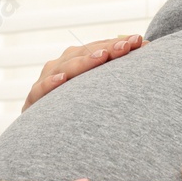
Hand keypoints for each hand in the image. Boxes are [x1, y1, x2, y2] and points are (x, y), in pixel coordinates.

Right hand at [23, 35, 144, 109]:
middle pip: (83, 53)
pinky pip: (40, 91)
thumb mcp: (97, 95)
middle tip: (127, 45)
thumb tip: (148, 52)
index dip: (118, 44)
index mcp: (77, 63)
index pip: (99, 48)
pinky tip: (62, 80)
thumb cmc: (77, 114)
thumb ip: (116, 78)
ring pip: (64, 67)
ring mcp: (45, 82)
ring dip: (83, 61)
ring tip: (102, 57)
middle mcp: (61, 68)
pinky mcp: (33, 101)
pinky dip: (50, 84)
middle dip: (107, 48)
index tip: (141, 41)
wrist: (45, 139)